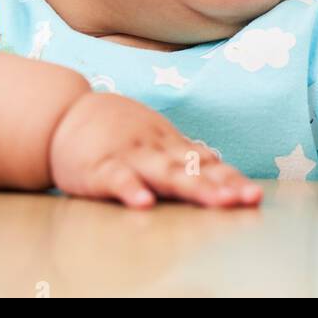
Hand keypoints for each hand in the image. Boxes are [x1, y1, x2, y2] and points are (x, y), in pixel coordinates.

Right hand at [48, 90, 262, 208]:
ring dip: (192, 186)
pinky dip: (130, 190)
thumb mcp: (153, 137)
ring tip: (216, 201)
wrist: (63, 114)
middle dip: (222, 184)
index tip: (254, 195)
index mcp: (169, 144)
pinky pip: (117, 178)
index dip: (231, 179)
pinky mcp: (99, 167)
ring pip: (163, 172)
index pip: (207, 164)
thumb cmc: (113, 129)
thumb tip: (223, 167)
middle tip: (247, 198)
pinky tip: (144, 203)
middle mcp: (155, 149)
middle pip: (193, 169)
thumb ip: (184, 155)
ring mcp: (129, 156)